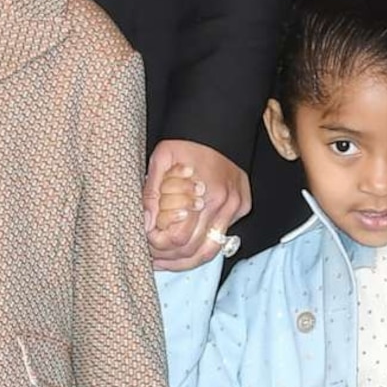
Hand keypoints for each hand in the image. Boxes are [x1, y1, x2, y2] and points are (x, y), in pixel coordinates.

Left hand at [145, 139, 250, 270]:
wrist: (218, 125)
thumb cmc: (185, 143)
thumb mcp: (160, 160)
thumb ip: (151, 193)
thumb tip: (145, 224)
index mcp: (204, 193)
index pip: (179, 238)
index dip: (159, 245)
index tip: (146, 242)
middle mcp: (224, 205)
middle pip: (194, 251)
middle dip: (169, 258)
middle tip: (150, 257)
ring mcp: (235, 208)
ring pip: (210, 251)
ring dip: (185, 261)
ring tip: (164, 261)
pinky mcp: (242, 207)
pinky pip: (221, 239)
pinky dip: (201, 247)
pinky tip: (182, 249)